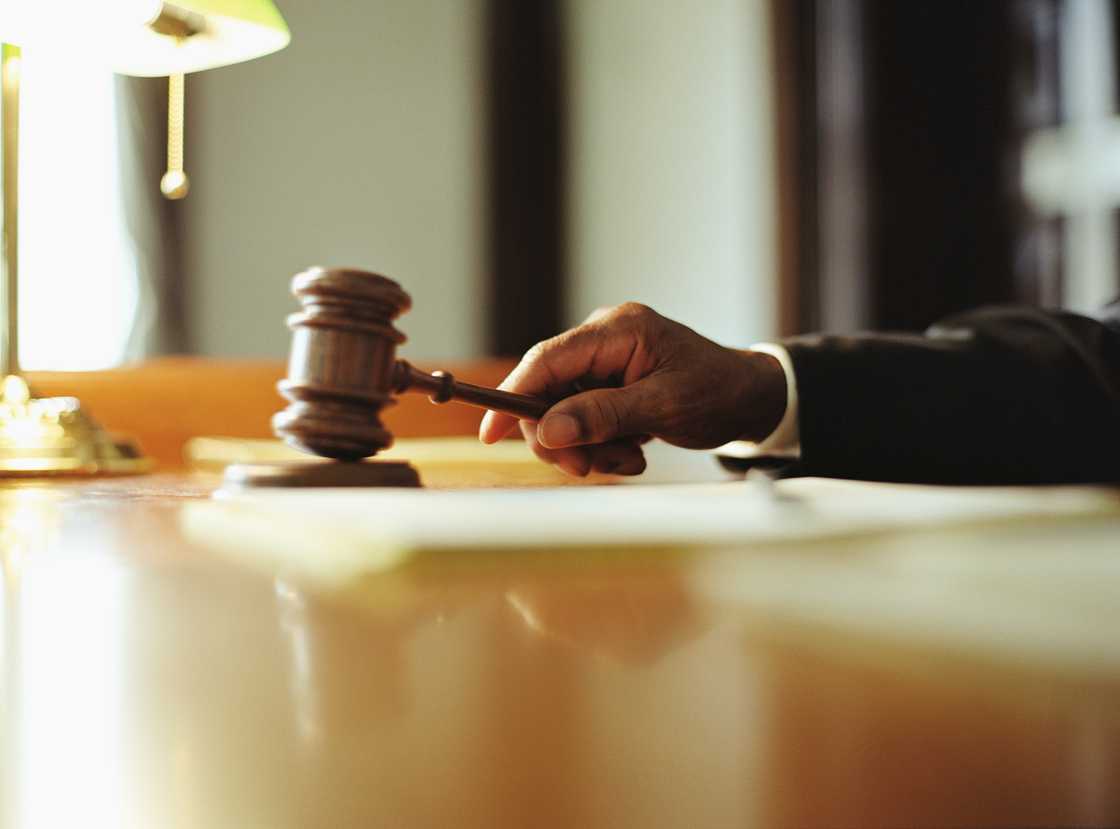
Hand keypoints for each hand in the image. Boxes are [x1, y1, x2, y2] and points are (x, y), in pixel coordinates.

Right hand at [478, 303, 785, 476]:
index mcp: (617, 331)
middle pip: (548, 391)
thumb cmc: (718, 393)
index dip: (513, 396)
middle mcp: (604, 339)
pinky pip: (583, 418)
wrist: (751, 398)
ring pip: (564, 412)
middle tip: (589, 467)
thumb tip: (547, 431)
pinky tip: (633, 450)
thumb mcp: (663, 407)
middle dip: (564, 437)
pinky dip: (601, 444)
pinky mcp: (609, 382)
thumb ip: (603, 415)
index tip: (491, 434)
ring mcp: (605, 362)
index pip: (546, 360)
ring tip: (629, 458)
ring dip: (589, 446)